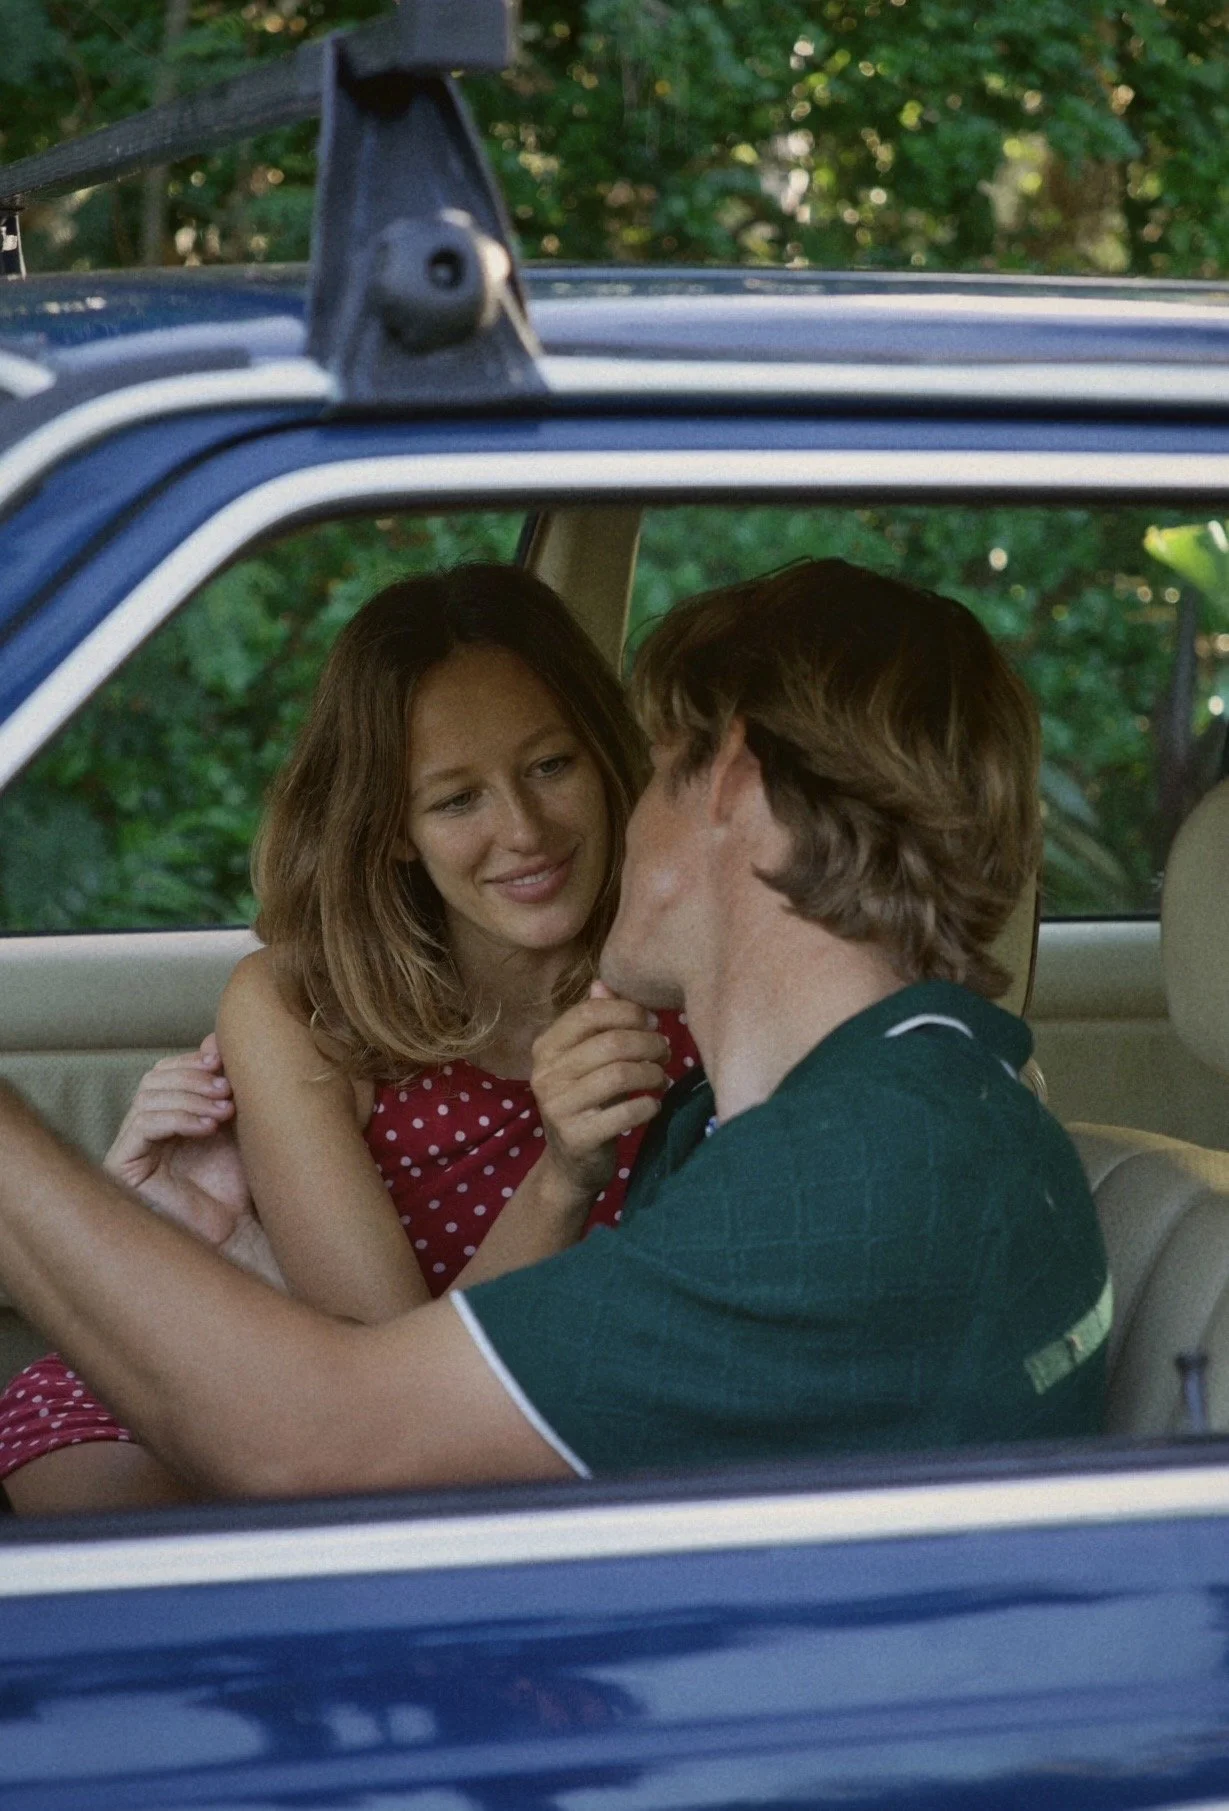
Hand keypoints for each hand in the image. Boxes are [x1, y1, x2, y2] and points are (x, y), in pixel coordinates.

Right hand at [105, 1035, 251, 1248]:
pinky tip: (207, 1127)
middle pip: (155, 1077)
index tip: (227, 1064)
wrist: (233, 1236)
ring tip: (225, 1110)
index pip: (169, 1069)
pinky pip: (143, 1125)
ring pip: (148, 1096)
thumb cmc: (236, 1185)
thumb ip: (227, 1086)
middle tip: (229, 1089)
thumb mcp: (238, 1126)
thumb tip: (217, 1038)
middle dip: (194, 1077)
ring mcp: (132, 1146)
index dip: (196, 1061)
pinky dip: (177, 1118)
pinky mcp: (124, 1166)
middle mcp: (146, 1127)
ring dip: (191, 1096)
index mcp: (169, 1113)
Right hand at [530, 982, 669, 1204]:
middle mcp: (545, 1075)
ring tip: (662, 1077)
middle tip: (666, 1052)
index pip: (588, 1013)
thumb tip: (603, 983)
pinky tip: (654, 1104)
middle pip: (611, 1043)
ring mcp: (558, 1107)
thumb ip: (593, 1022)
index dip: (628, 1012)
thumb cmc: (586, 1102)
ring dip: (653, 1074)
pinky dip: (649, 1105)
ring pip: (621, 1075)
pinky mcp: (577, 1137)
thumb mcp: (584, 1060)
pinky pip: (627, 1113)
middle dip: (649, 1044)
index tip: (653, 1022)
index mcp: (545, 1048)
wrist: (572, 1165)